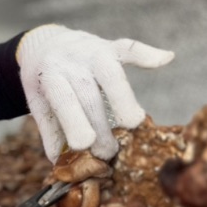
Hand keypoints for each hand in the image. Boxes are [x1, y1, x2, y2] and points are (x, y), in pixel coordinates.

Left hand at [17, 24, 173, 161]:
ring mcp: (91, 51)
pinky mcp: (110, 46)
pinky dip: (148, 54)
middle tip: (108, 152)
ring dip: (123, 99)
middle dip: (101, 126)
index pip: (63, 100)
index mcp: (49, 77)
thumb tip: (60, 162)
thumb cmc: (46, 83)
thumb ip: (50, 130)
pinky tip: (167, 58)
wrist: (45, 44)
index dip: (74, 122)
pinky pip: (129, 48)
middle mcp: (70, 62)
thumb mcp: (39, 103)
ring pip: (110, 73)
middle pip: (89, 94)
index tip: (84, 146)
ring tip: (133, 124)